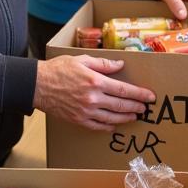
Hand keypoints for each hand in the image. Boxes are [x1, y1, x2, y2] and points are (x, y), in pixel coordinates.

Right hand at [34, 54, 154, 130]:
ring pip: (112, 118)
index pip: (124, 90)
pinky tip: (114, 125)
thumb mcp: (82, 60)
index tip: (150, 96)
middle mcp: (93, 99)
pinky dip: (108, 127)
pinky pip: (97, 126)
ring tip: (134, 116)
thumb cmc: (59, 69)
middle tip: (145, 108)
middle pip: (121, 105)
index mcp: (95, 82)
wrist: (38, 85)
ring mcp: (86, 111)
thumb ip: (103, 64)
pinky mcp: (78, 120)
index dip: (139, 94)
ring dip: (126, 118)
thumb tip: (120, 65)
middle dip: (136, 107)